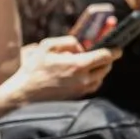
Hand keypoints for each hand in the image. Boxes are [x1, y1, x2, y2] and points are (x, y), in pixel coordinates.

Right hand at [4, 36, 120, 103]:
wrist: (24, 93)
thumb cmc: (33, 69)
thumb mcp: (47, 46)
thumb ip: (68, 41)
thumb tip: (81, 45)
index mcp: (78, 65)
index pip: (107, 55)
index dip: (114, 49)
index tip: (115, 46)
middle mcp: (84, 79)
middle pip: (107, 66)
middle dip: (105, 58)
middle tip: (98, 52)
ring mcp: (82, 90)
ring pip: (101, 76)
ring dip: (97, 68)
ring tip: (83, 63)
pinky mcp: (78, 96)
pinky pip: (92, 85)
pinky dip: (90, 78)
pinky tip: (77, 74)